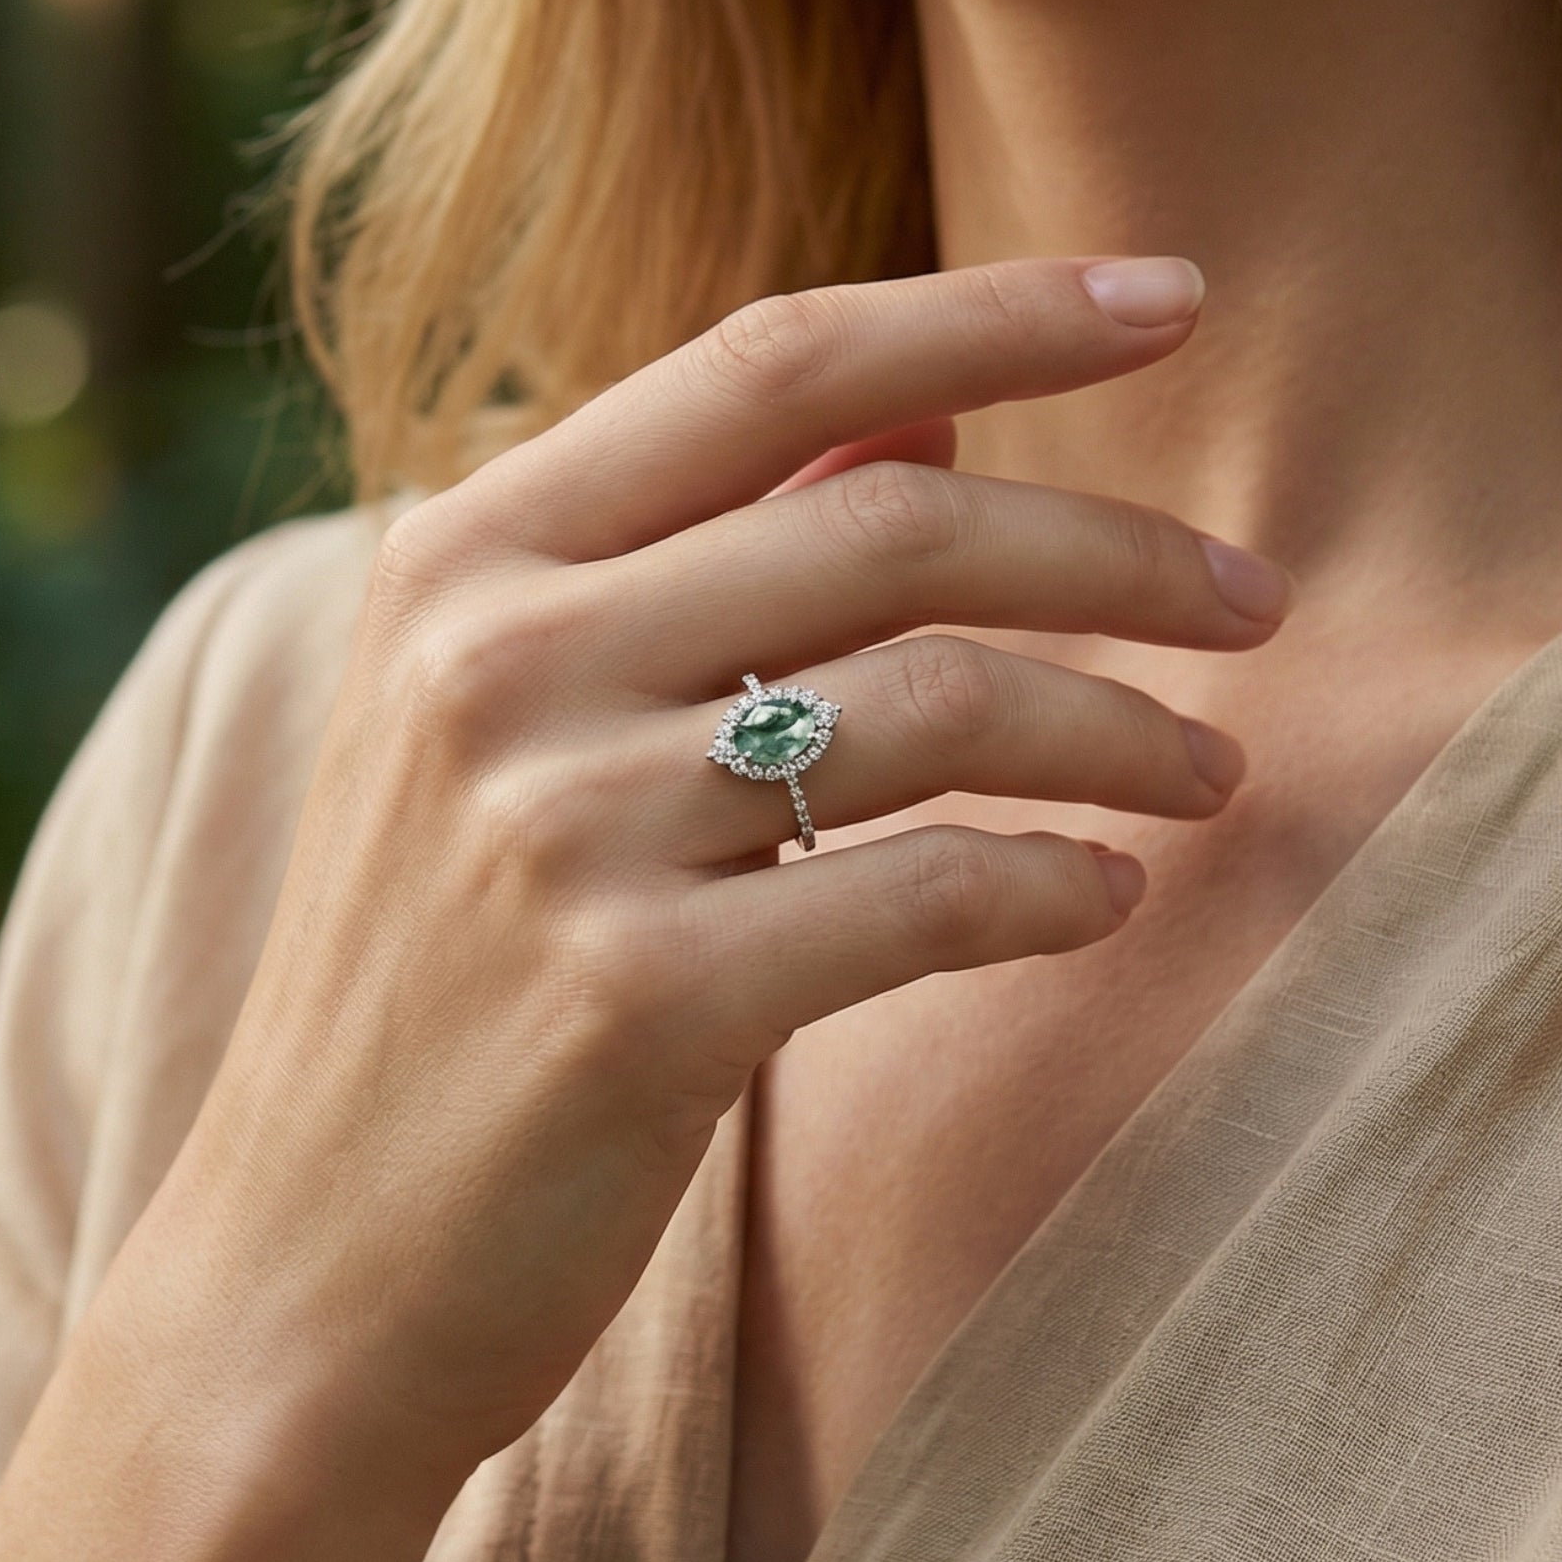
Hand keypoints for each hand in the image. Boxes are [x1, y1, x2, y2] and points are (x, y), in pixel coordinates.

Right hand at [0, 256, 1290, 1561]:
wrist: (303, 1267)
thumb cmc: (449, 974)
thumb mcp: (528, 720)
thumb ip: (715, 542)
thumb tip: (937, 406)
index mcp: (470, 553)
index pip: (774, 359)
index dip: (995, 310)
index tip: (1172, 295)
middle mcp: (500, 657)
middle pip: (894, 521)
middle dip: (1120, 550)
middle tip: (1258, 600)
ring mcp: (557, 826)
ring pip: (937, 700)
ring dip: (1120, 729)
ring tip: (1215, 774)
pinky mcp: (635, 1002)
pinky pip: (927, 893)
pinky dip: (1054, 885)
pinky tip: (1110, 898)